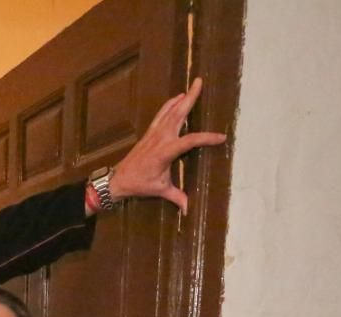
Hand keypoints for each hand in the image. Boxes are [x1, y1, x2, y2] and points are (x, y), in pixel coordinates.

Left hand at [107, 78, 227, 214]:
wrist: (118, 179)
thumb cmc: (140, 184)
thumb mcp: (160, 190)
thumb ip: (177, 197)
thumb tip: (187, 210)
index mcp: (166, 152)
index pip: (190, 141)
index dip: (206, 138)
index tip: (221, 138)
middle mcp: (160, 138)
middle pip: (178, 114)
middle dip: (190, 98)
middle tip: (199, 82)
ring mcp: (154, 133)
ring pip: (169, 111)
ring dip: (181, 98)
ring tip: (192, 87)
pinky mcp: (149, 133)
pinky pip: (161, 115)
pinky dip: (169, 105)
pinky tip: (176, 98)